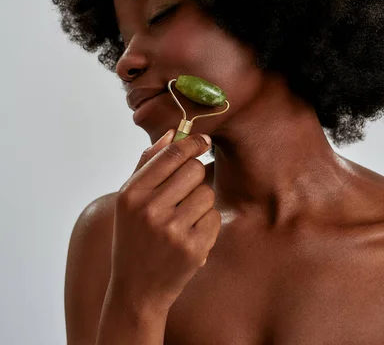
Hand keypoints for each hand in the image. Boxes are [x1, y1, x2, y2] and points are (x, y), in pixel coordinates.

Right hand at [108, 129, 220, 314]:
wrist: (136, 290)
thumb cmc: (133, 236)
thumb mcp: (129, 199)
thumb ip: (148, 163)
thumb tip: (173, 132)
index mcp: (132, 194)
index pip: (171, 154)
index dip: (192, 143)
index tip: (204, 141)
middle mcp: (150, 210)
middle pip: (194, 170)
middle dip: (196, 175)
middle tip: (186, 189)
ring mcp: (172, 231)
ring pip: (207, 193)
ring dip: (201, 200)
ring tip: (184, 217)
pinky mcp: (193, 249)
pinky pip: (213, 217)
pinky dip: (206, 222)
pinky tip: (190, 233)